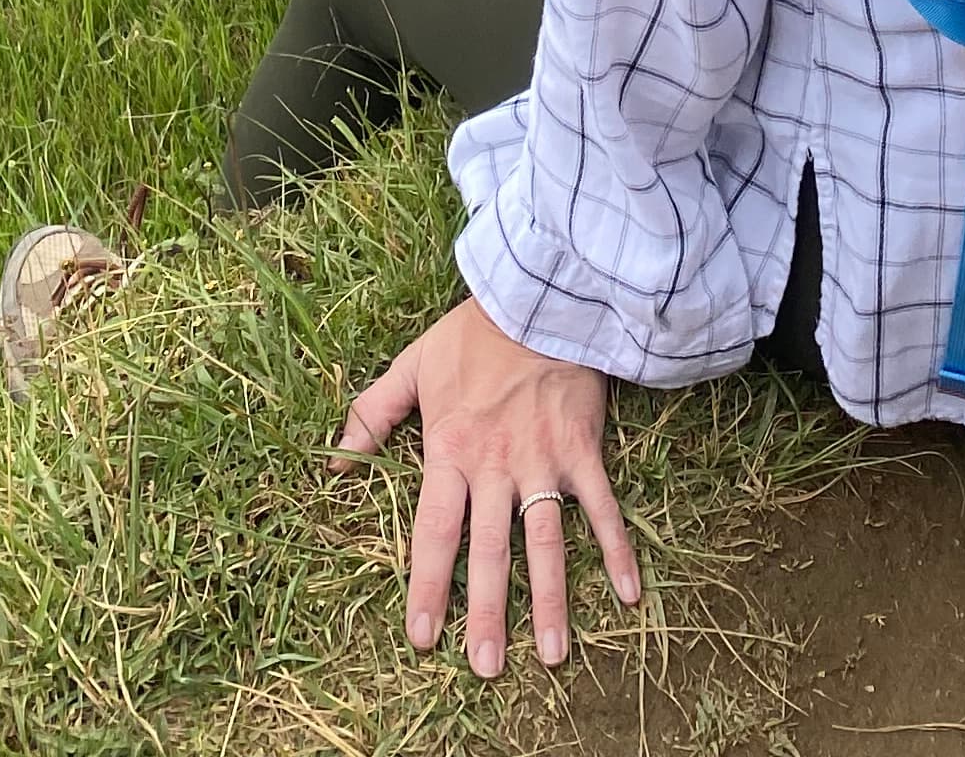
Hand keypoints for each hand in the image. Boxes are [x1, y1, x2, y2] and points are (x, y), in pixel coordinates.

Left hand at [341, 296, 639, 677]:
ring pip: (547, 542)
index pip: (435, 532)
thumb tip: (336, 458)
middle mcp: (496, 466)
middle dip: (488, 613)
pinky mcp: (582, 449)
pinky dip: (617, 549)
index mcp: (451, 451)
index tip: (423, 637)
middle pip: (491, 551)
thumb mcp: (412, 367)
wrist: (539, 295)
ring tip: (554, 653)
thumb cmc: (472, 334)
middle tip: (487, 668)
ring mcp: (543, 460)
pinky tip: (628, 595)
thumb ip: (371, 413)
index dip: (429, 586)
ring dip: (551, 599)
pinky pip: (602, 507)